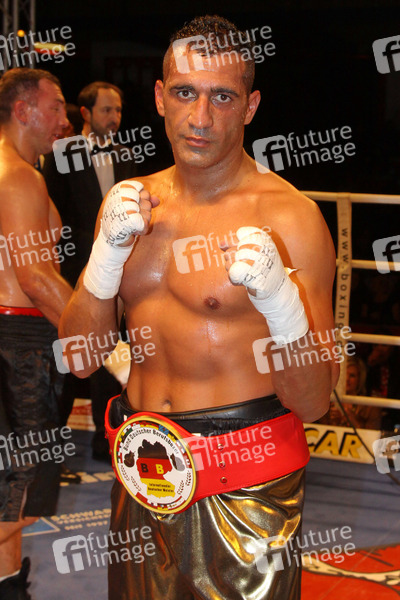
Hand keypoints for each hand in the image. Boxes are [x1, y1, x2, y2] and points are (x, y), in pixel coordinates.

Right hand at [101, 180, 159, 246]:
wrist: (111, 239)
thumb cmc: (122, 221)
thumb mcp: (135, 206)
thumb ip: (146, 200)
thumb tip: (157, 200)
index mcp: (118, 191)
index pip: (140, 188)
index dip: (142, 198)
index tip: (135, 204)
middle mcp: (119, 198)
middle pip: (146, 200)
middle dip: (144, 211)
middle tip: (134, 216)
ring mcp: (122, 210)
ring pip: (147, 213)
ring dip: (143, 221)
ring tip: (133, 224)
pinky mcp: (127, 222)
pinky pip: (145, 224)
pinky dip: (142, 229)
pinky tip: (135, 230)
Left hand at [224, 226, 307, 343]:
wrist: (278, 293)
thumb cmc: (264, 273)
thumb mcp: (253, 255)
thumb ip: (237, 247)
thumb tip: (221, 244)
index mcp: (266, 241)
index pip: (243, 233)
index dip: (235, 243)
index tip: (236, 250)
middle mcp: (266, 250)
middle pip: (235, 249)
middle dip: (231, 258)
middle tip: (237, 265)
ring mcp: (262, 264)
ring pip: (233, 261)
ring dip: (231, 269)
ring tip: (240, 273)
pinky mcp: (257, 278)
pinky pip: (235, 274)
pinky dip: (234, 279)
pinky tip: (240, 282)